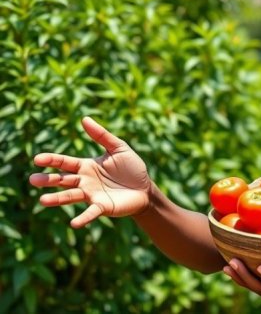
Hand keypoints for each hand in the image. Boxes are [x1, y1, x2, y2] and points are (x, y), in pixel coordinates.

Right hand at [29, 116, 150, 227]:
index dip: (52, 160)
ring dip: (58, 199)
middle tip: (33, 180)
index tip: (37, 159)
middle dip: (48, 180)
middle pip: (63, 180)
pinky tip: (74, 223)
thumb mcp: (119, 148)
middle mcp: (85, 181)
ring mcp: (92, 195)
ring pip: (71, 196)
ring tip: (43, 201)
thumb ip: (102, 135)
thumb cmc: (132, 168)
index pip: (65, 162)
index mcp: (86, 166)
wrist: (146, 189)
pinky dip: (83, 218)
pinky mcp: (103, 207)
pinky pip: (91, 212)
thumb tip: (84, 118)